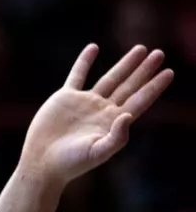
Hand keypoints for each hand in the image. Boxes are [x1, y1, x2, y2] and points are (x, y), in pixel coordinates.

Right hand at [18, 44, 174, 186]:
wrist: (42, 163)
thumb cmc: (71, 163)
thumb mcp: (98, 153)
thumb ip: (117, 137)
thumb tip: (128, 115)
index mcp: (113, 122)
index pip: (140, 100)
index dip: (154, 87)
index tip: (169, 72)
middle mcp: (103, 110)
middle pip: (129, 85)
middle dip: (144, 70)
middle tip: (160, 54)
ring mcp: (85, 103)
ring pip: (110, 78)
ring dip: (125, 64)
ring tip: (141, 48)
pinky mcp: (65, 98)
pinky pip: (77, 76)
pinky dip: (84, 62)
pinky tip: (93, 48)